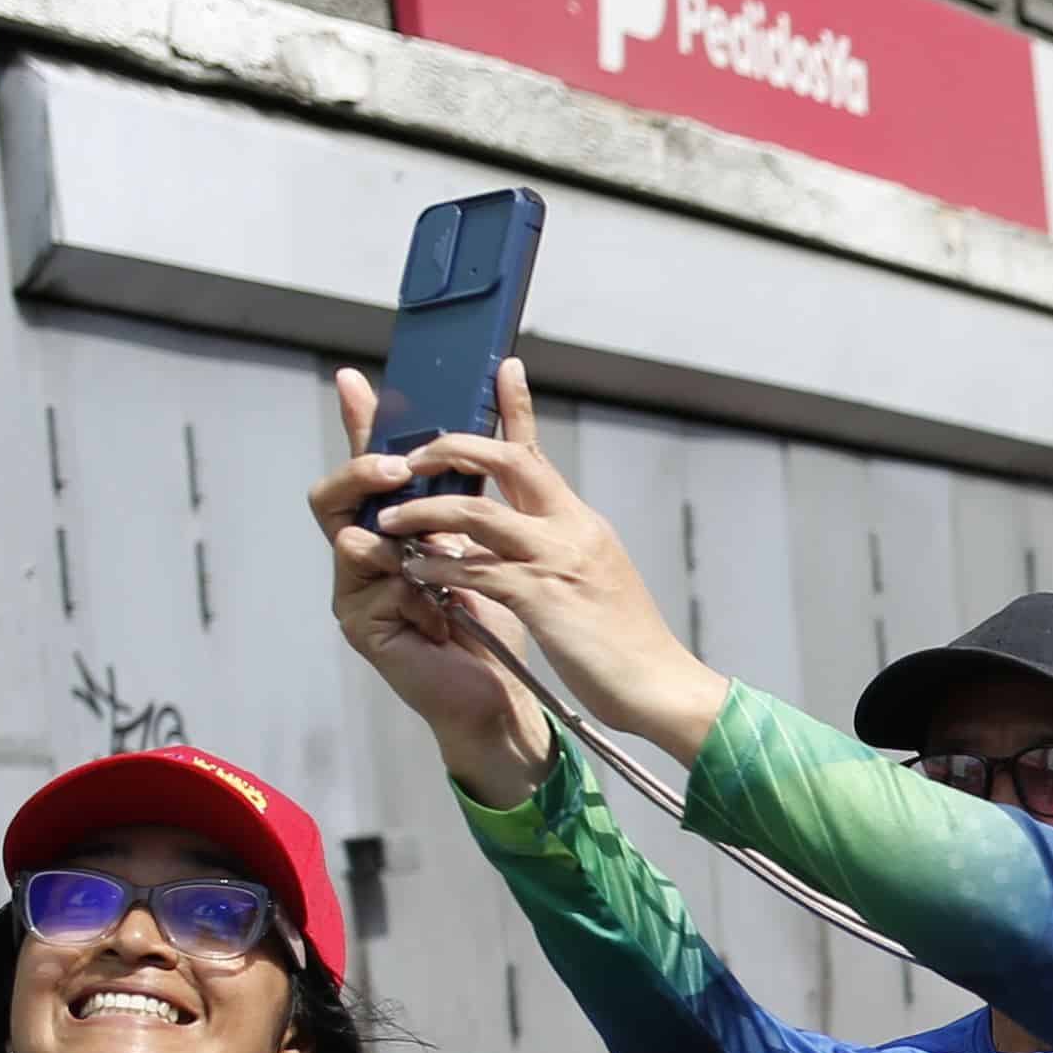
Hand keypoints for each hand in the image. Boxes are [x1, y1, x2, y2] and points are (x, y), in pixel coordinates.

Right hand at [313, 380, 552, 804]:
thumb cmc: (500, 614)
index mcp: (392, 526)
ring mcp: (355, 591)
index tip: (354, 379)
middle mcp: (363, 554)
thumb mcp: (500, 532)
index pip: (367, 465)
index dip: (358, 423)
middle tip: (394, 465)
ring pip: (350, 539)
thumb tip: (501, 386)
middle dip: (360, 472)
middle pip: (334, 495)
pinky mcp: (362, 628)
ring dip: (396, 541)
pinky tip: (441, 608)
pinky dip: (414, 590)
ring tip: (437, 554)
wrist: (504, 693)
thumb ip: (489, 469)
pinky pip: (375, 589)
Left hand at [314, 362, 731, 764]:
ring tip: (390, 521)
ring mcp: (557, 560)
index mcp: (582, 523)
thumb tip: (538, 540)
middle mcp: (571, 529)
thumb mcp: (596, 580)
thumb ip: (564, 551)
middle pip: (507, 459)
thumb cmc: (627, 644)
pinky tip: (413, 568)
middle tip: (409, 459)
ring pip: (477, 511)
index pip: (541, 452)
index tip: (502, 366)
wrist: (662, 686)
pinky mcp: (543, 598)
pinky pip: (474, 568)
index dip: (518, 405)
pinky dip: (437, 564)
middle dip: (450, 449)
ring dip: (425, 511)